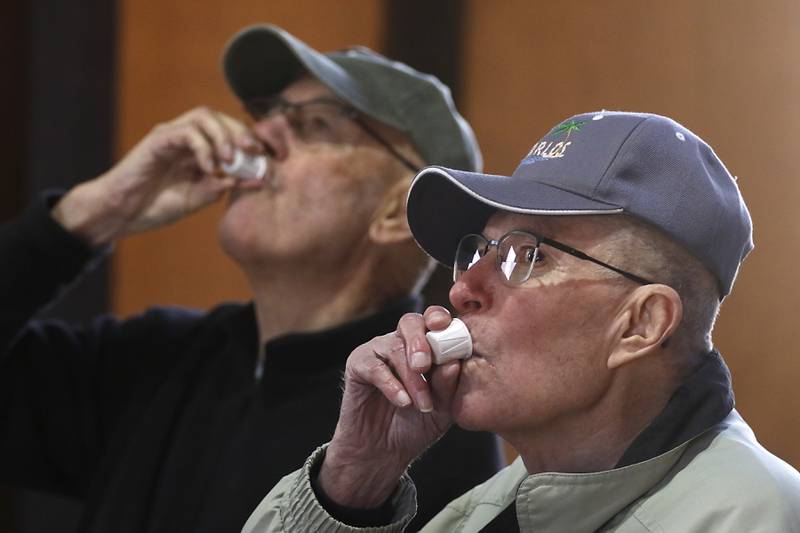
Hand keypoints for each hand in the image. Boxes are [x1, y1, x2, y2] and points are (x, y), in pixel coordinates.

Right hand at [51, 107, 262, 245]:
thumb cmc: (154, 206)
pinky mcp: (157, 140)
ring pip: (204, 116)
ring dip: (223, 136)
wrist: (120, 213)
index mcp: (197, 151)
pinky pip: (186, 132)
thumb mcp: (196, 199)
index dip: (248, 140)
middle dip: (241, 132)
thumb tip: (252, 179)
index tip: (264, 157)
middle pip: (219, 118)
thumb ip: (220, 188)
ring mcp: (171, 136)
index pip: (228, 132)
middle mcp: (185, 138)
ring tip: (228, 161)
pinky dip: (203, 147)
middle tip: (253, 152)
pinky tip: (208, 168)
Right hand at [318, 306, 460, 507]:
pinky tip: (403, 403)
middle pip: (411, 322)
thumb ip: (449, 386)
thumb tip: (455, 363)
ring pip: (394, 347)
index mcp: (426, 344)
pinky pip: (374, 366)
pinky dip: (391, 385)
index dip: (441, 320)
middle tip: (426, 365)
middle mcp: (402, 342)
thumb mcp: (442, 409)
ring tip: (422, 404)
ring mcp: (378, 351)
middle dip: (422, 341)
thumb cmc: (416, 425)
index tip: (450, 335)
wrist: (384, 451)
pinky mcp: (358, 365)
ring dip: (412, 377)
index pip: (434, 321)